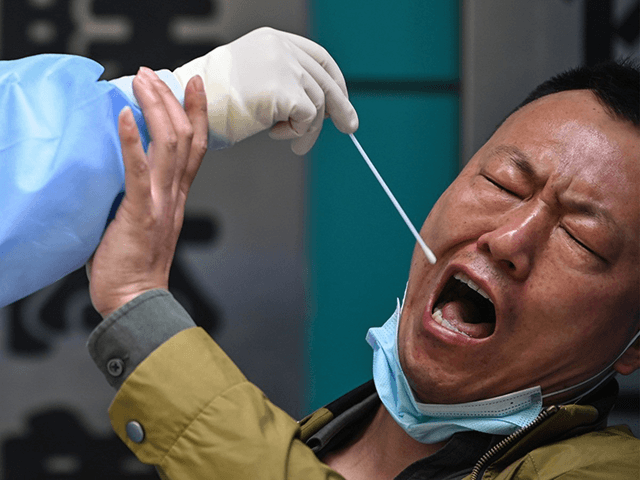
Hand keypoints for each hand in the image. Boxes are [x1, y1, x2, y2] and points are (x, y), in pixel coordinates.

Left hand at [87, 68, 207, 317]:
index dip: (198, 113)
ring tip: (141, 81)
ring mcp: (161, 202)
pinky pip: (139, 171)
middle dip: (172, 100)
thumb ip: (145, 196)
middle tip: (153, 73)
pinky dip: (132, 140)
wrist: (137, 301)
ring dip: (156, 109)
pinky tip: (124, 115)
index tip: (194, 84)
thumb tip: (128, 169)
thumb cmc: (135, 266)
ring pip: (169, 145)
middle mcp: (175, 195)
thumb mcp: (147, 223)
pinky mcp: (141, 212)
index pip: (196, 147)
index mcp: (178, 197)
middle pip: (185, 138)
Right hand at [173, 27, 358, 154]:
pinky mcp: (285, 90)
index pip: (318, 57)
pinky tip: (276, 134)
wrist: (187, 105)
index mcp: (273, 41)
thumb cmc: (212, 100)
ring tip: (292, 142)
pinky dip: (297, 132)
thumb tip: (317, 104)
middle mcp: (282, 49)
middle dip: (340, 106)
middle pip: (325, 80)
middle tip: (349, 126)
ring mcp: (284, 67)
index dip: (334, 79)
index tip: (341, 97)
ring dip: (309, 129)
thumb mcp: (252, 79)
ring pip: (318, 104)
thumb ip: (282, 81)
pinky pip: (308, 118)